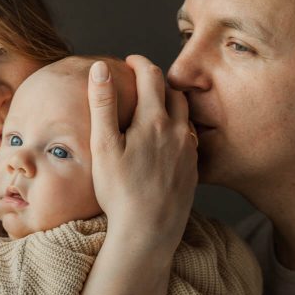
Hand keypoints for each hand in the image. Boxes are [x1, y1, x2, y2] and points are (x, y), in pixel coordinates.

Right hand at [88, 55, 196, 253]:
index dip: (139, 63)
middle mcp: (178, 132)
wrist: (149, 232)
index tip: (129, 61)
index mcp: (154, 120)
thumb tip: (100, 68)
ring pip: (185, 116)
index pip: (152, 76)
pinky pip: (189, 140)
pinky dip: (178, 130)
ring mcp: (189, 152)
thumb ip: (102, 104)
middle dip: (158, 81)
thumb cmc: (120, 192)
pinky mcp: (193, 171)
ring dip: (171, 105)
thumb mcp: (104, 146)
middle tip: (141, 83)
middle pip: (174, 93)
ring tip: (153, 110)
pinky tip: (165, 142)